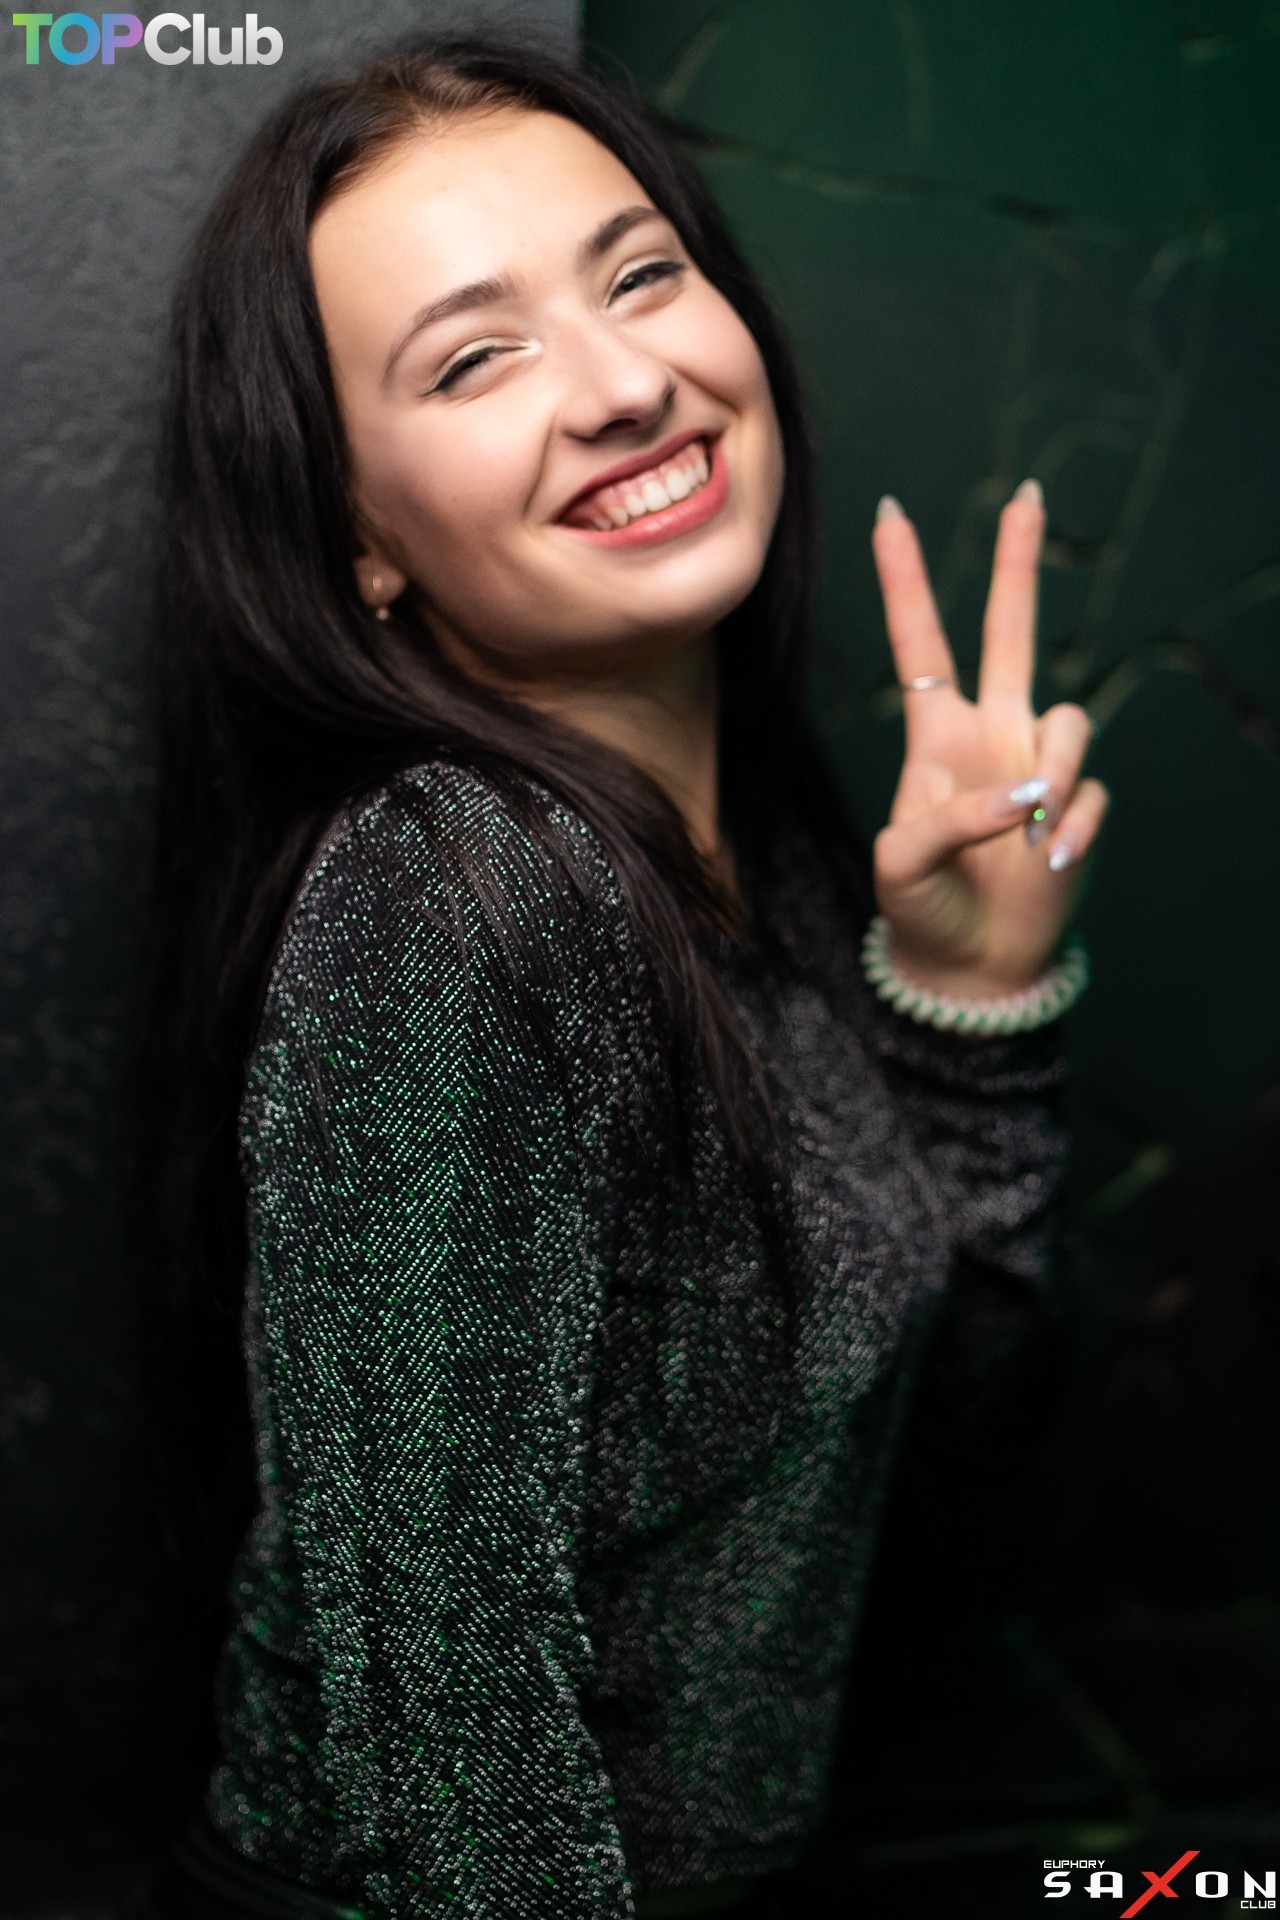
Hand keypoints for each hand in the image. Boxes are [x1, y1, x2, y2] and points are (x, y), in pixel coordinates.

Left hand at [870, 481, 1108, 998]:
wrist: (971, 962)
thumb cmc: (921, 907)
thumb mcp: (901, 863)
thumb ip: (947, 821)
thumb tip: (1022, 795)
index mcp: (935, 734)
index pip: (920, 640)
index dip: (905, 580)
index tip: (891, 512)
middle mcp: (991, 734)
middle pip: (1011, 631)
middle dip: (1019, 563)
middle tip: (1027, 496)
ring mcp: (1038, 766)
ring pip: (1069, 722)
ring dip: (1052, 775)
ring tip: (1028, 834)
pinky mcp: (1077, 805)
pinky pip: (1089, 793)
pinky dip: (1071, 828)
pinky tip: (1048, 862)